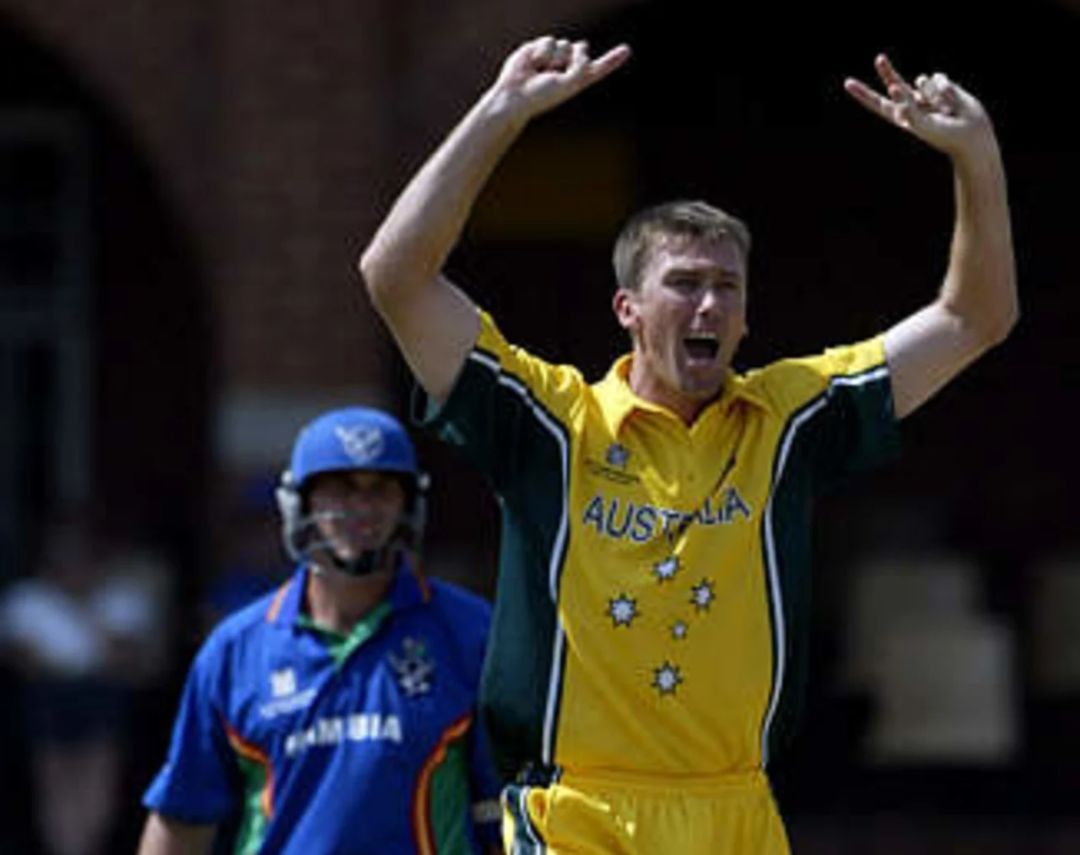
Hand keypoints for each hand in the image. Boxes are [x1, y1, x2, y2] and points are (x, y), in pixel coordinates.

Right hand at [489, 36, 630, 121]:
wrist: (514, 95)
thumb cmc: (541, 96)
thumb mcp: (569, 84)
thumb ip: (582, 66)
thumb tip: (582, 45)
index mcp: (578, 80)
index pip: (598, 68)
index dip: (612, 59)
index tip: (626, 50)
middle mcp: (568, 67)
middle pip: (580, 49)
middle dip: (570, 58)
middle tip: (553, 75)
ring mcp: (554, 57)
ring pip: (564, 43)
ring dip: (554, 57)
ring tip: (540, 71)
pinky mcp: (539, 48)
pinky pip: (549, 40)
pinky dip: (542, 51)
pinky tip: (532, 63)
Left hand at [844, 55, 995, 159]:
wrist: (971, 133)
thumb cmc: (944, 135)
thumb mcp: (922, 124)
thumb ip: (906, 106)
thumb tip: (892, 86)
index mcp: (902, 116)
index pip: (878, 103)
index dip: (863, 94)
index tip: (848, 83)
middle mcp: (912, 104)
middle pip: (895, 83)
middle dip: (887, 71)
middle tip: (879, 59)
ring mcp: (927, 94)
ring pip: (922, 81)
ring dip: (932, 93)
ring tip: (944, 109)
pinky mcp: (943, 87)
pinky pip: (939, 78)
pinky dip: (945, 89)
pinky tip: (953, 102)